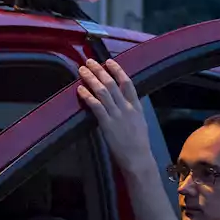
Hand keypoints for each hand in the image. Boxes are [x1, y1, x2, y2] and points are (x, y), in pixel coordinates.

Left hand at [78, 59, 153, 176]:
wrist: (138, 158)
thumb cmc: (138, 143)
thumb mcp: (140, 122)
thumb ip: (132, 110)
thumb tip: (124, 100)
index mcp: (136, 106)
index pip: (127, 83)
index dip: (118, 70)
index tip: (109, 61)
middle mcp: (127, 108)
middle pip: (112, 84)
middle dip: (100, 71)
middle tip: (89, 62)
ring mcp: (117, 115)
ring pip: (103, 92)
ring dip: (91, 79)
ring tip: (82, 71)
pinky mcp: (107, 124)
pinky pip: (96, 106)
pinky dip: (88, 96)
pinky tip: (80, 89)